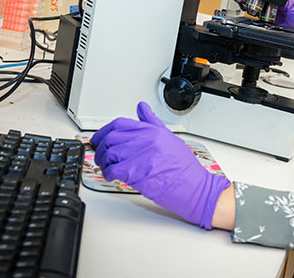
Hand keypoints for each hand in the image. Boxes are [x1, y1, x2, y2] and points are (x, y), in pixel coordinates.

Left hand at [91, 101, 230, 228]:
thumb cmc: (183, 167)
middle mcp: (146, 140)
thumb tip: (142, 108)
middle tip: (100, 155)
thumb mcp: (169, 138)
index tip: (99, 138)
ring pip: (109, 154)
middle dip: (101, 148)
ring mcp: (141, 156)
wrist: (193, 186)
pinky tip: (111, 175)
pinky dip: (108, 173)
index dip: (104, 131)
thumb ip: (152, 122)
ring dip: (103, 162)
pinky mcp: (137, 172)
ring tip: (106, 167)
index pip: (120, 124)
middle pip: (111, 138)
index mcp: (152, 131)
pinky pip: (113, 170)